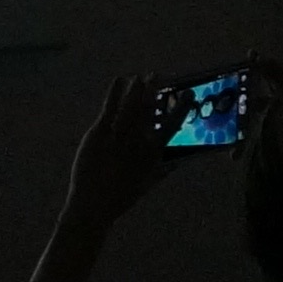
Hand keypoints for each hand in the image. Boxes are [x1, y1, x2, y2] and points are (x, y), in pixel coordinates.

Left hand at [51, 71, 182, 259]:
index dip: (180, 109)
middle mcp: (137, 141)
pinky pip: (109, 108)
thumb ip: (167, 168)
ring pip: (130, 105)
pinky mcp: (99, 134)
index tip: (189, 94)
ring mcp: (117, 136)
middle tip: (159, 76)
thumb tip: (184, 160)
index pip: (172, 126)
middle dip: (154, 90)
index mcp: (153, 152)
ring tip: (141, 77)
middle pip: (149, 109)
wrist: (93, 205)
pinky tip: (119, 80)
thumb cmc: (123, 195)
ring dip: (136, 89)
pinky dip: (115, 92)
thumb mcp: (150, 182)